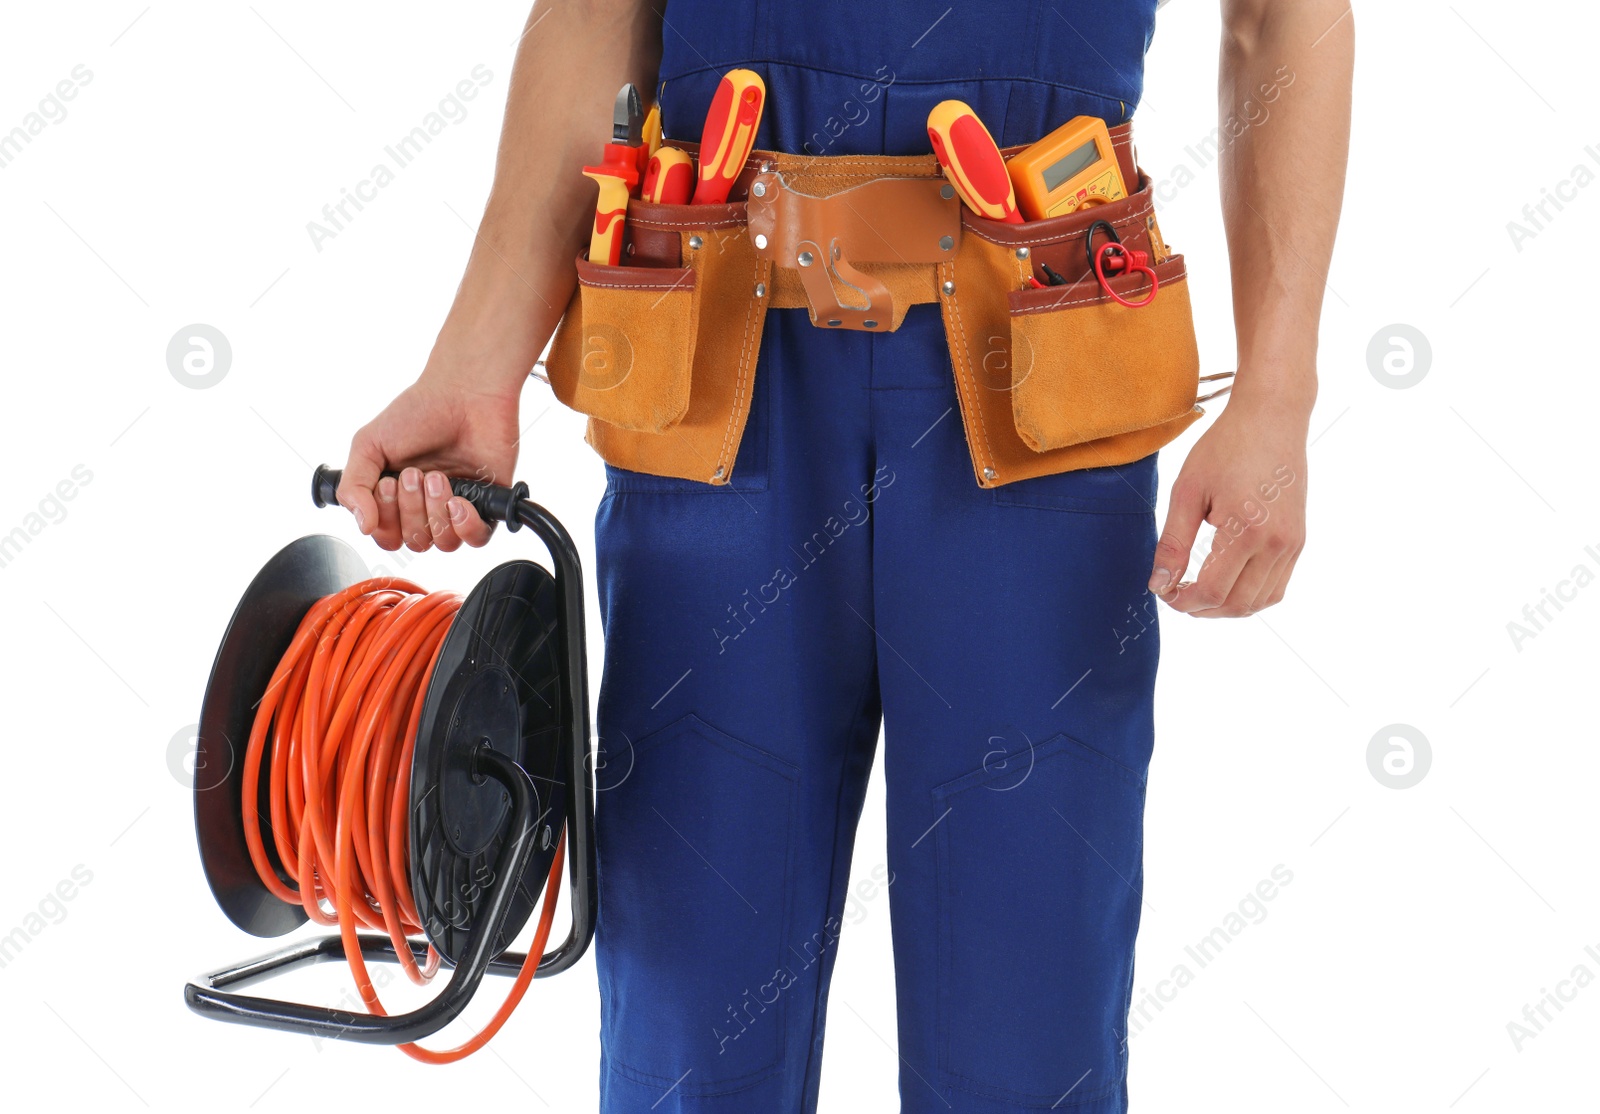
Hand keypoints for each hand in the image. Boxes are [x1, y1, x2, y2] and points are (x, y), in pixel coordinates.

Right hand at [337, 372, 521, 552]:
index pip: (386, 536)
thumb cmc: (418, 412)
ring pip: (443, 543)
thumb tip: (362, 525)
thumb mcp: (369, 445)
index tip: (387, 484)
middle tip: (415, 473)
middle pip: (414, 541)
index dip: (385, 521)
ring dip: (435, 512)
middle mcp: (426, 507)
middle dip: (411, 508)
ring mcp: (458, 506)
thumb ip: (353, 486)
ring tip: (438, 477)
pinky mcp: (488, 505)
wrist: (465, 392)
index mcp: (396, 497)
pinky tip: (459, 500)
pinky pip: (476, 539)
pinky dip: (465, 525)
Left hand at [1148, 390, 1309, 616]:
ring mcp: (1293, 544)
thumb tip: (1159, 585)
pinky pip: (1276, 586)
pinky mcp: (1298, 540)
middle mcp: (1277, 544)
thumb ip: (1173, 543)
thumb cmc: (1226, 446)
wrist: (1273, 417)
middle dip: (1201, 609)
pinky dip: (1250, 596)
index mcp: (1247, 531)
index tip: (1163, 591)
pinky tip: (1226, 582)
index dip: (1183, 601)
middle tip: (1176, 593)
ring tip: (1197, 591)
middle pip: (1237, 605)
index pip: (1212, 592)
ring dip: (1226, 607)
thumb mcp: (1188, 491)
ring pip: (1260, 602)